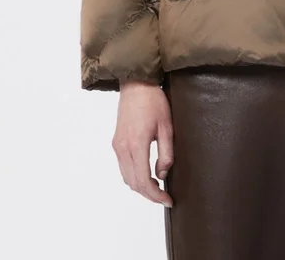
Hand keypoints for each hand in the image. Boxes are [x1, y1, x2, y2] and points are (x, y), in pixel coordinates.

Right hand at [112, 80, 173, 205]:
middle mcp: (123, 148)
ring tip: (157, 188)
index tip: (167, 200)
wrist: (136, 84)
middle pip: (133, 183)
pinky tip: (146, 174)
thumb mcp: (167, 126)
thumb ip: (166, 152)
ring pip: (126, 177)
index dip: (156, 195)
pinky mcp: (116, 142)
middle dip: (149, 194)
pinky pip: (123, 167)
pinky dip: (134, 176)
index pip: (143, 180)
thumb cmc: (153, 101)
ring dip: (140, 186)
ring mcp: (117, 145)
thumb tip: (162, 173)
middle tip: (164, 197)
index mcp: (136, 144)